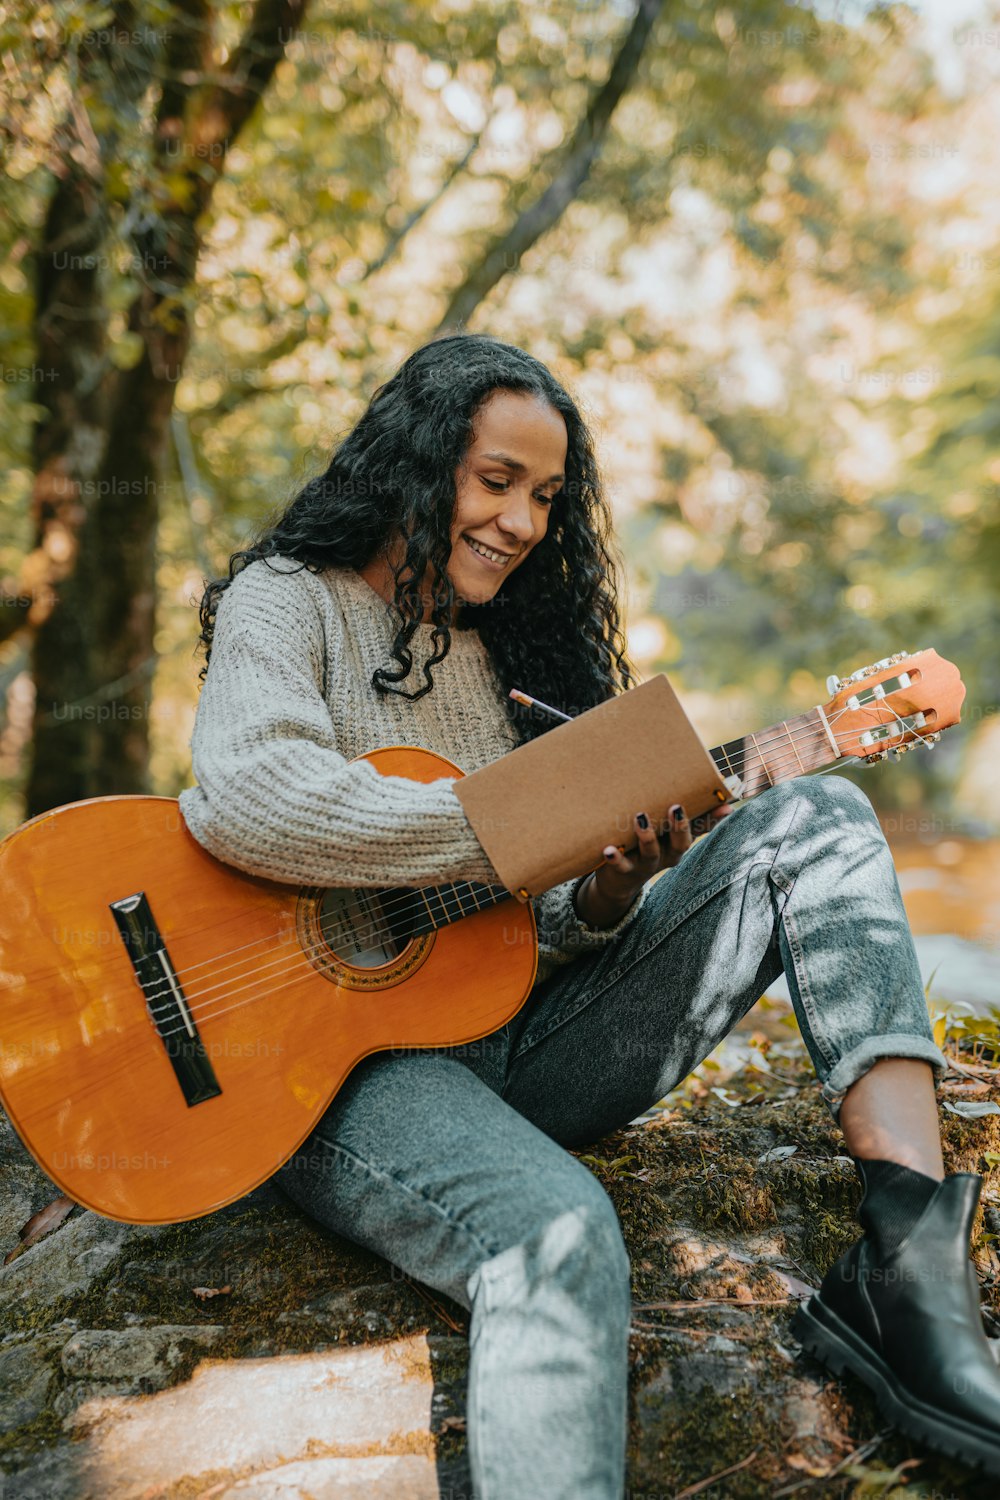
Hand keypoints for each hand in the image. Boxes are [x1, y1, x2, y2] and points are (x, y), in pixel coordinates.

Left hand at [584, 803, 734, 919]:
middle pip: (679, 845)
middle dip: (680, 827)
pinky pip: (620, 866)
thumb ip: (682, 816)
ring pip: (651, 853)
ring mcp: (645, 865)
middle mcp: (666, 856)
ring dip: (647, 836)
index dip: (712, 820)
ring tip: (640, 817)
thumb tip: (719, 798)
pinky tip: (609, 850)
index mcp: (677, 844)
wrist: (619, 881)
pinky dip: (615, 858)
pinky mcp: (624, 872)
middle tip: (676, 807)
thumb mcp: (665, 833)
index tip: (725, 807)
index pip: (698, 830)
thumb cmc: (645, 847)